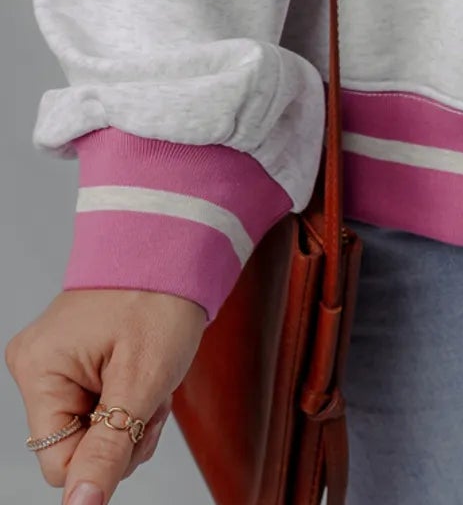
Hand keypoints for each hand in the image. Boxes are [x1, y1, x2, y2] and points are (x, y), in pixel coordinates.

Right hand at [6, 287, 206, 501]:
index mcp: (40, 371)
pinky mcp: (75, 360)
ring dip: (133, 414)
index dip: (108, 454)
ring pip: (93, 430)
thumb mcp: (142, 381)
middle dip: (126, 430)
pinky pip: (98, 406)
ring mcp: (55, 363)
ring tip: (154, 374)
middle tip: (155, 391)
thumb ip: (108, 450)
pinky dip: (129, 397)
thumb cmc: (160, 298)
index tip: (143, 416)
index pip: (61, 465)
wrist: (176, 246)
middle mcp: (37, 368)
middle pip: (79, 448)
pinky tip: (145, 368)